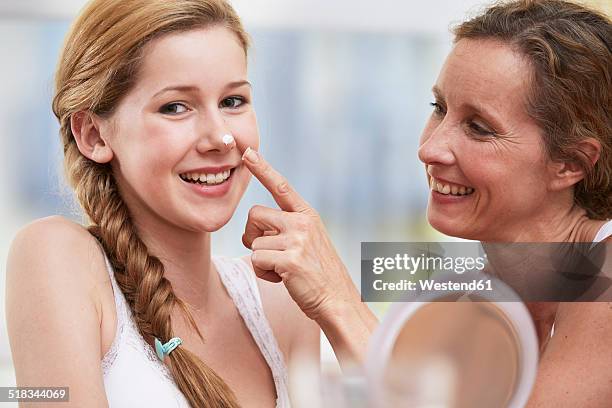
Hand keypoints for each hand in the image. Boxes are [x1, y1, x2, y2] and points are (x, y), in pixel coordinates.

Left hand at [241, 147, 360, 321]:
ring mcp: (297, 240)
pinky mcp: (289, 259)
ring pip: (253, 242)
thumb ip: (287, 227)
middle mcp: (303, 222)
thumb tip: (255, 223)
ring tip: (284, 269)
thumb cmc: (317, 274)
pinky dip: (263, 273)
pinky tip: (283, 279)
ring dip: (261, 259)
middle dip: (252, 235)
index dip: (263, 168)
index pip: (282, 186)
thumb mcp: (308, 241)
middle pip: (254, 215)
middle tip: (270, 252)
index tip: (247, 152)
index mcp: (307, 215)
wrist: (337, 301)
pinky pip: (256, 260)